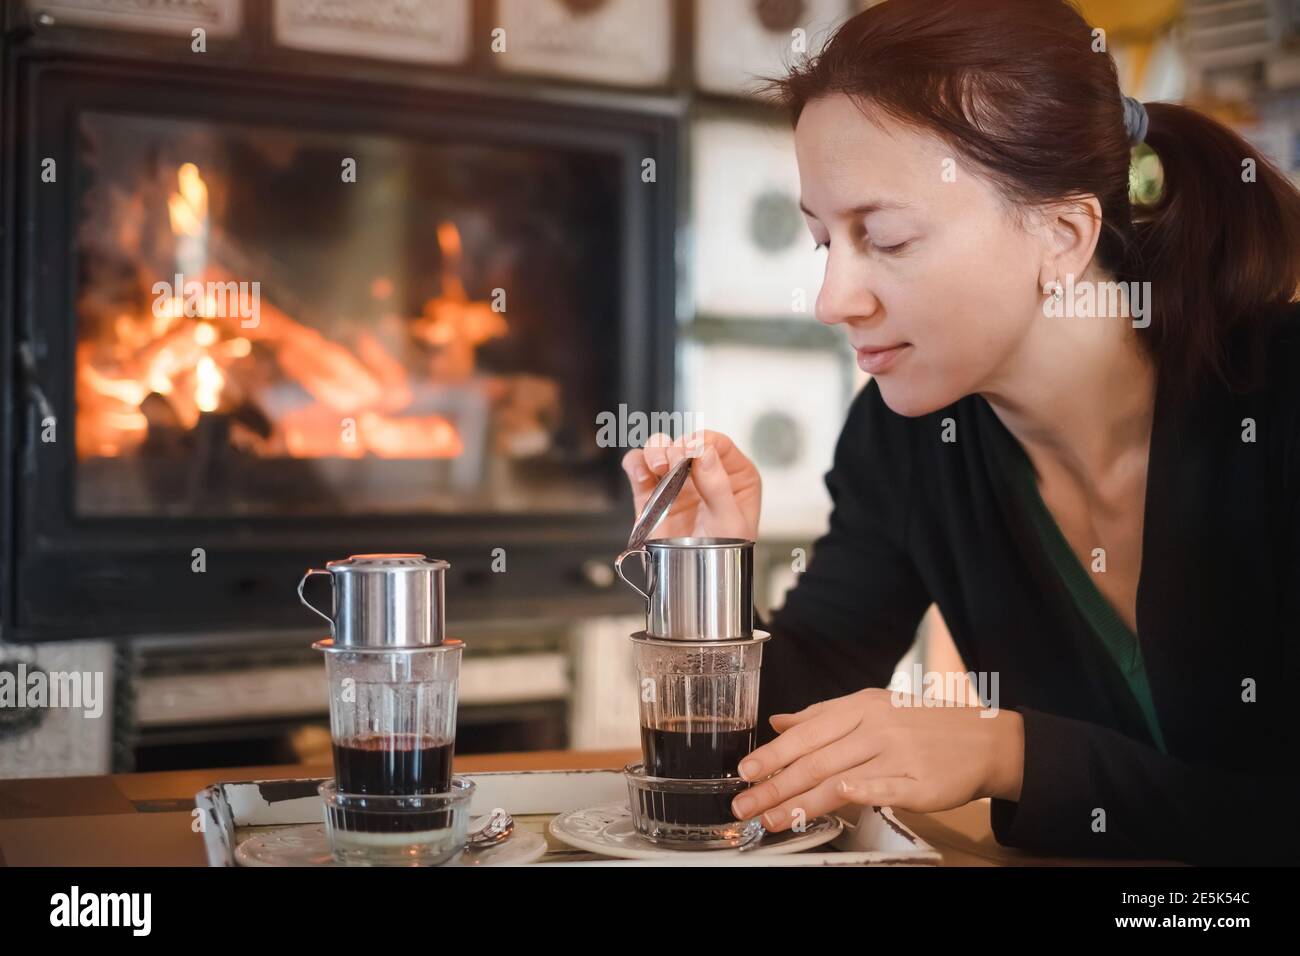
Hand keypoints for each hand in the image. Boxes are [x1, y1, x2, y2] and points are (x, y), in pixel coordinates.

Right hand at [620, 430, 760, 540]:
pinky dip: (635, 464)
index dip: (702, 441)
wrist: (697, 581)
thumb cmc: (725, 554)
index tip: (691, 451)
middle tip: (674, 463)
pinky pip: (638, 467)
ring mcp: (676, 482)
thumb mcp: (731, 523)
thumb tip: (704, 452)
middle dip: (677, 447)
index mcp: (734, 475)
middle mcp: (704, 473)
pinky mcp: (651, 493)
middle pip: (685, 441)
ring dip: (655, 450)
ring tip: (659, 467)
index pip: (717, 444)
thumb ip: (719, 487)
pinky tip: (642, 473)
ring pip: (660, 448)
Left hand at [730, 689, 1024, 830]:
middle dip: (774, 786)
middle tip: (745, 804)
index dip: (773, 755)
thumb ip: (822, 716)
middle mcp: (876, 728)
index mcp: (861, 708)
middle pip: (815, 760)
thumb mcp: (872, 707)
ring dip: (800, 802)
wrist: (984, 739)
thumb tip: (778, 723)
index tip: (745, 772)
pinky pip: (884, 788)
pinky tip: (836, 800)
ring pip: (839, 779)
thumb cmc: (923, 724)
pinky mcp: (921, 784)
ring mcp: (899, 756)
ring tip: (771, 819)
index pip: (806, 733)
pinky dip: (859, 792)